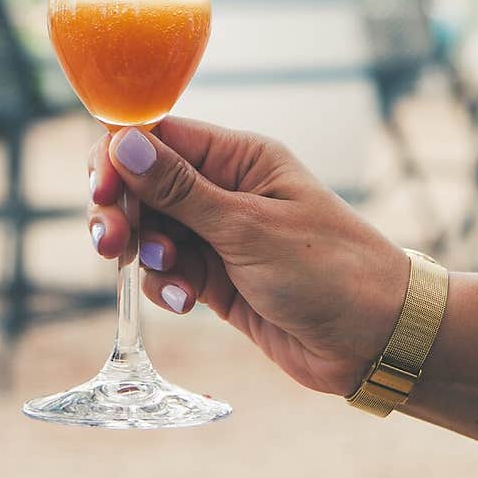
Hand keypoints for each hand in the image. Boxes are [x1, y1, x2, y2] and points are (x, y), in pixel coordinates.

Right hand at [87, 117, 408, 396]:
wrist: (375, 340)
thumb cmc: (329, 270)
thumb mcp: (248, 227)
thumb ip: (179, 189)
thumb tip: (123, 143)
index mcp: (239, 157)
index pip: (157, 137)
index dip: (119, 159)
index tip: (101, 194)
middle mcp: (224, 188)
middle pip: (142, 185)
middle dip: (120, 213)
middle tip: (112, 245)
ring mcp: (218, 234)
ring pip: (149, 231)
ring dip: (146, 254)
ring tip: (171, 276)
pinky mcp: (215, 277)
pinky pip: (166, 270)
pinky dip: (164, 285)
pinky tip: (185, 302)